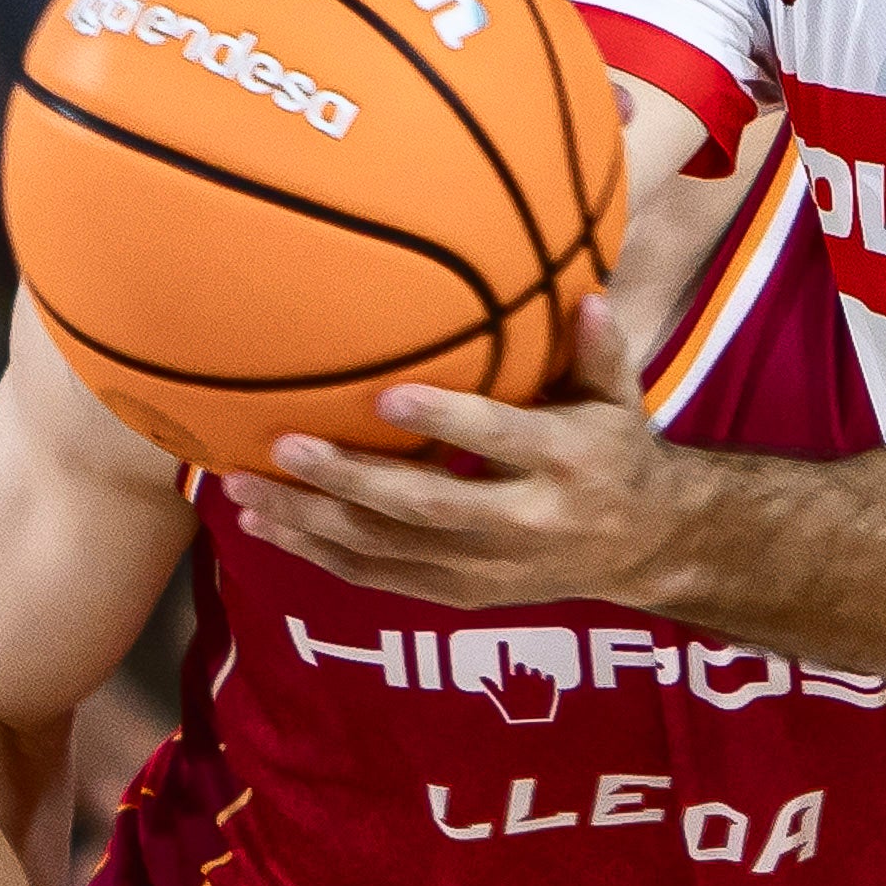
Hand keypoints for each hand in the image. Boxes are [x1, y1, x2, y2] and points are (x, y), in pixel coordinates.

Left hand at [226, 299, 673, 609]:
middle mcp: (523, 521)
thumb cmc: (614, 450)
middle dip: (350, 480)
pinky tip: (265, 527)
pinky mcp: (458, 594)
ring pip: (386, 550)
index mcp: (565, 462)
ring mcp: (485, 567)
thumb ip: (598, 348)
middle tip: (283, 447)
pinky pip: (377, 577)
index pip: (502, 438)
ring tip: (243, 490)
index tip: (387, 396)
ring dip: (310, 522)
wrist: (642, 548)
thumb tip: (584, 291)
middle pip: (425, 505)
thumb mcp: (619, 398)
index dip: (447, 421)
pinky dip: (317, 555)